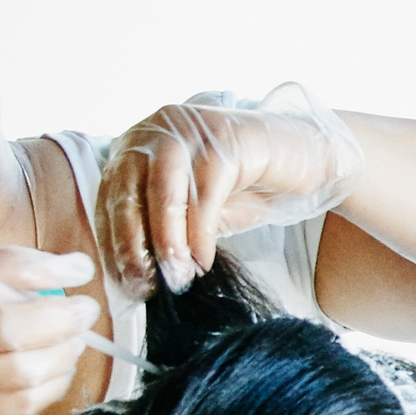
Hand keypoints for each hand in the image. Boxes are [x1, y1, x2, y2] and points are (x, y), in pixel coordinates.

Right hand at [0, 243, 98, 414]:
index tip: (78, 269)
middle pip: (8, 325)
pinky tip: (57, 373)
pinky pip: (23, 403)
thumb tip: (58, 275)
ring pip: (22, 369)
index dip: (45, 268)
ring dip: (62, 354)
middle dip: (61, 318)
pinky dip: (52, 386)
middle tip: (84, 311)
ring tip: (73, 343)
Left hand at [105, 91, 360, 290]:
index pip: (111, 196)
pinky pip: (205, 194)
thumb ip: (162, 229)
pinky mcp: (225, 138)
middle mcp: (157, 129)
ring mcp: (191, 129)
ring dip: (168, 243)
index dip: (115, 242)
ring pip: (165, 194)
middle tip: (147, 286)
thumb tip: (135, 275)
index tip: (126, 282)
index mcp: (138, 144)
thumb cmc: (243, 186)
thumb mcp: (192, 210)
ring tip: (177, 278)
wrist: (304, 156)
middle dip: (135, 246)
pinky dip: (201, 234)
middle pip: (130, 191)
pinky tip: (204, 260)